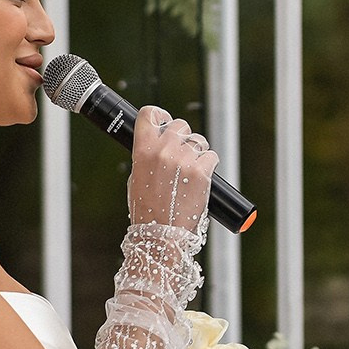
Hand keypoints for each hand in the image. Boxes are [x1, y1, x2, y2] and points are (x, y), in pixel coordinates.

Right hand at [127, 106, 217, 231]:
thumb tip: (159, 145)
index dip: (160, 115)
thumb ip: (147, 157)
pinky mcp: (202, 170)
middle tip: (182, 156)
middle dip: (183, 138)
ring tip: (191, 172)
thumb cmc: (147, 211)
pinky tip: (202, 178)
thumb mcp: (137, 178)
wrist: (161, 234)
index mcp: (142, 149)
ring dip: (198, 152)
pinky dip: (210, 165)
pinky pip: (212, 156)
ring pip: (199, 141)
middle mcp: (164, 150)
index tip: (165, 121)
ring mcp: (184, 159)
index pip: (150, 114)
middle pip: (180, 125)